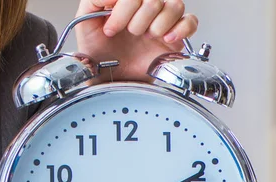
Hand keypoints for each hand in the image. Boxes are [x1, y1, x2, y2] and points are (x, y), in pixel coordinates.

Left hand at [75, 0, 197, 80]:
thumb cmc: (99, 54)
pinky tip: (165, 39)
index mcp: (126, 2)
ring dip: (158, 25)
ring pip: (175, 5)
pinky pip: (190, 21)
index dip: (123, 9)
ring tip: (145, 38)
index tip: (110, 30)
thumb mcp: (85, 25)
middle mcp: (145, 8)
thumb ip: (93, 1)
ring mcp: (162, 21)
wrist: (108, 79)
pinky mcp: (175, 37)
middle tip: (128, 35)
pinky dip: (180, 29)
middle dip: (138, 20)